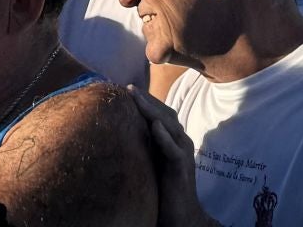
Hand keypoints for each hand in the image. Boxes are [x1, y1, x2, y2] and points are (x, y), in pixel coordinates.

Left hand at [124, 86, 218, 226]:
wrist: (179, 216)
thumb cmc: (162, 187)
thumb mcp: (150, 160)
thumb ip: (143, 143)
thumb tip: (119, 127)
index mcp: (173, 139)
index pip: (160, 113)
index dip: (145, 101)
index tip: (125, 89)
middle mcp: (181, 142)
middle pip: (165, 114)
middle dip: (147, 100)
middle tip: (128, 88)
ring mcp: (183, 154)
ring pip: (169, 126)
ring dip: (153, 110)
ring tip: (136, 97)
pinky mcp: (183, 169)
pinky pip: (175, 150)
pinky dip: (165, 137)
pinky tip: (154, 126)